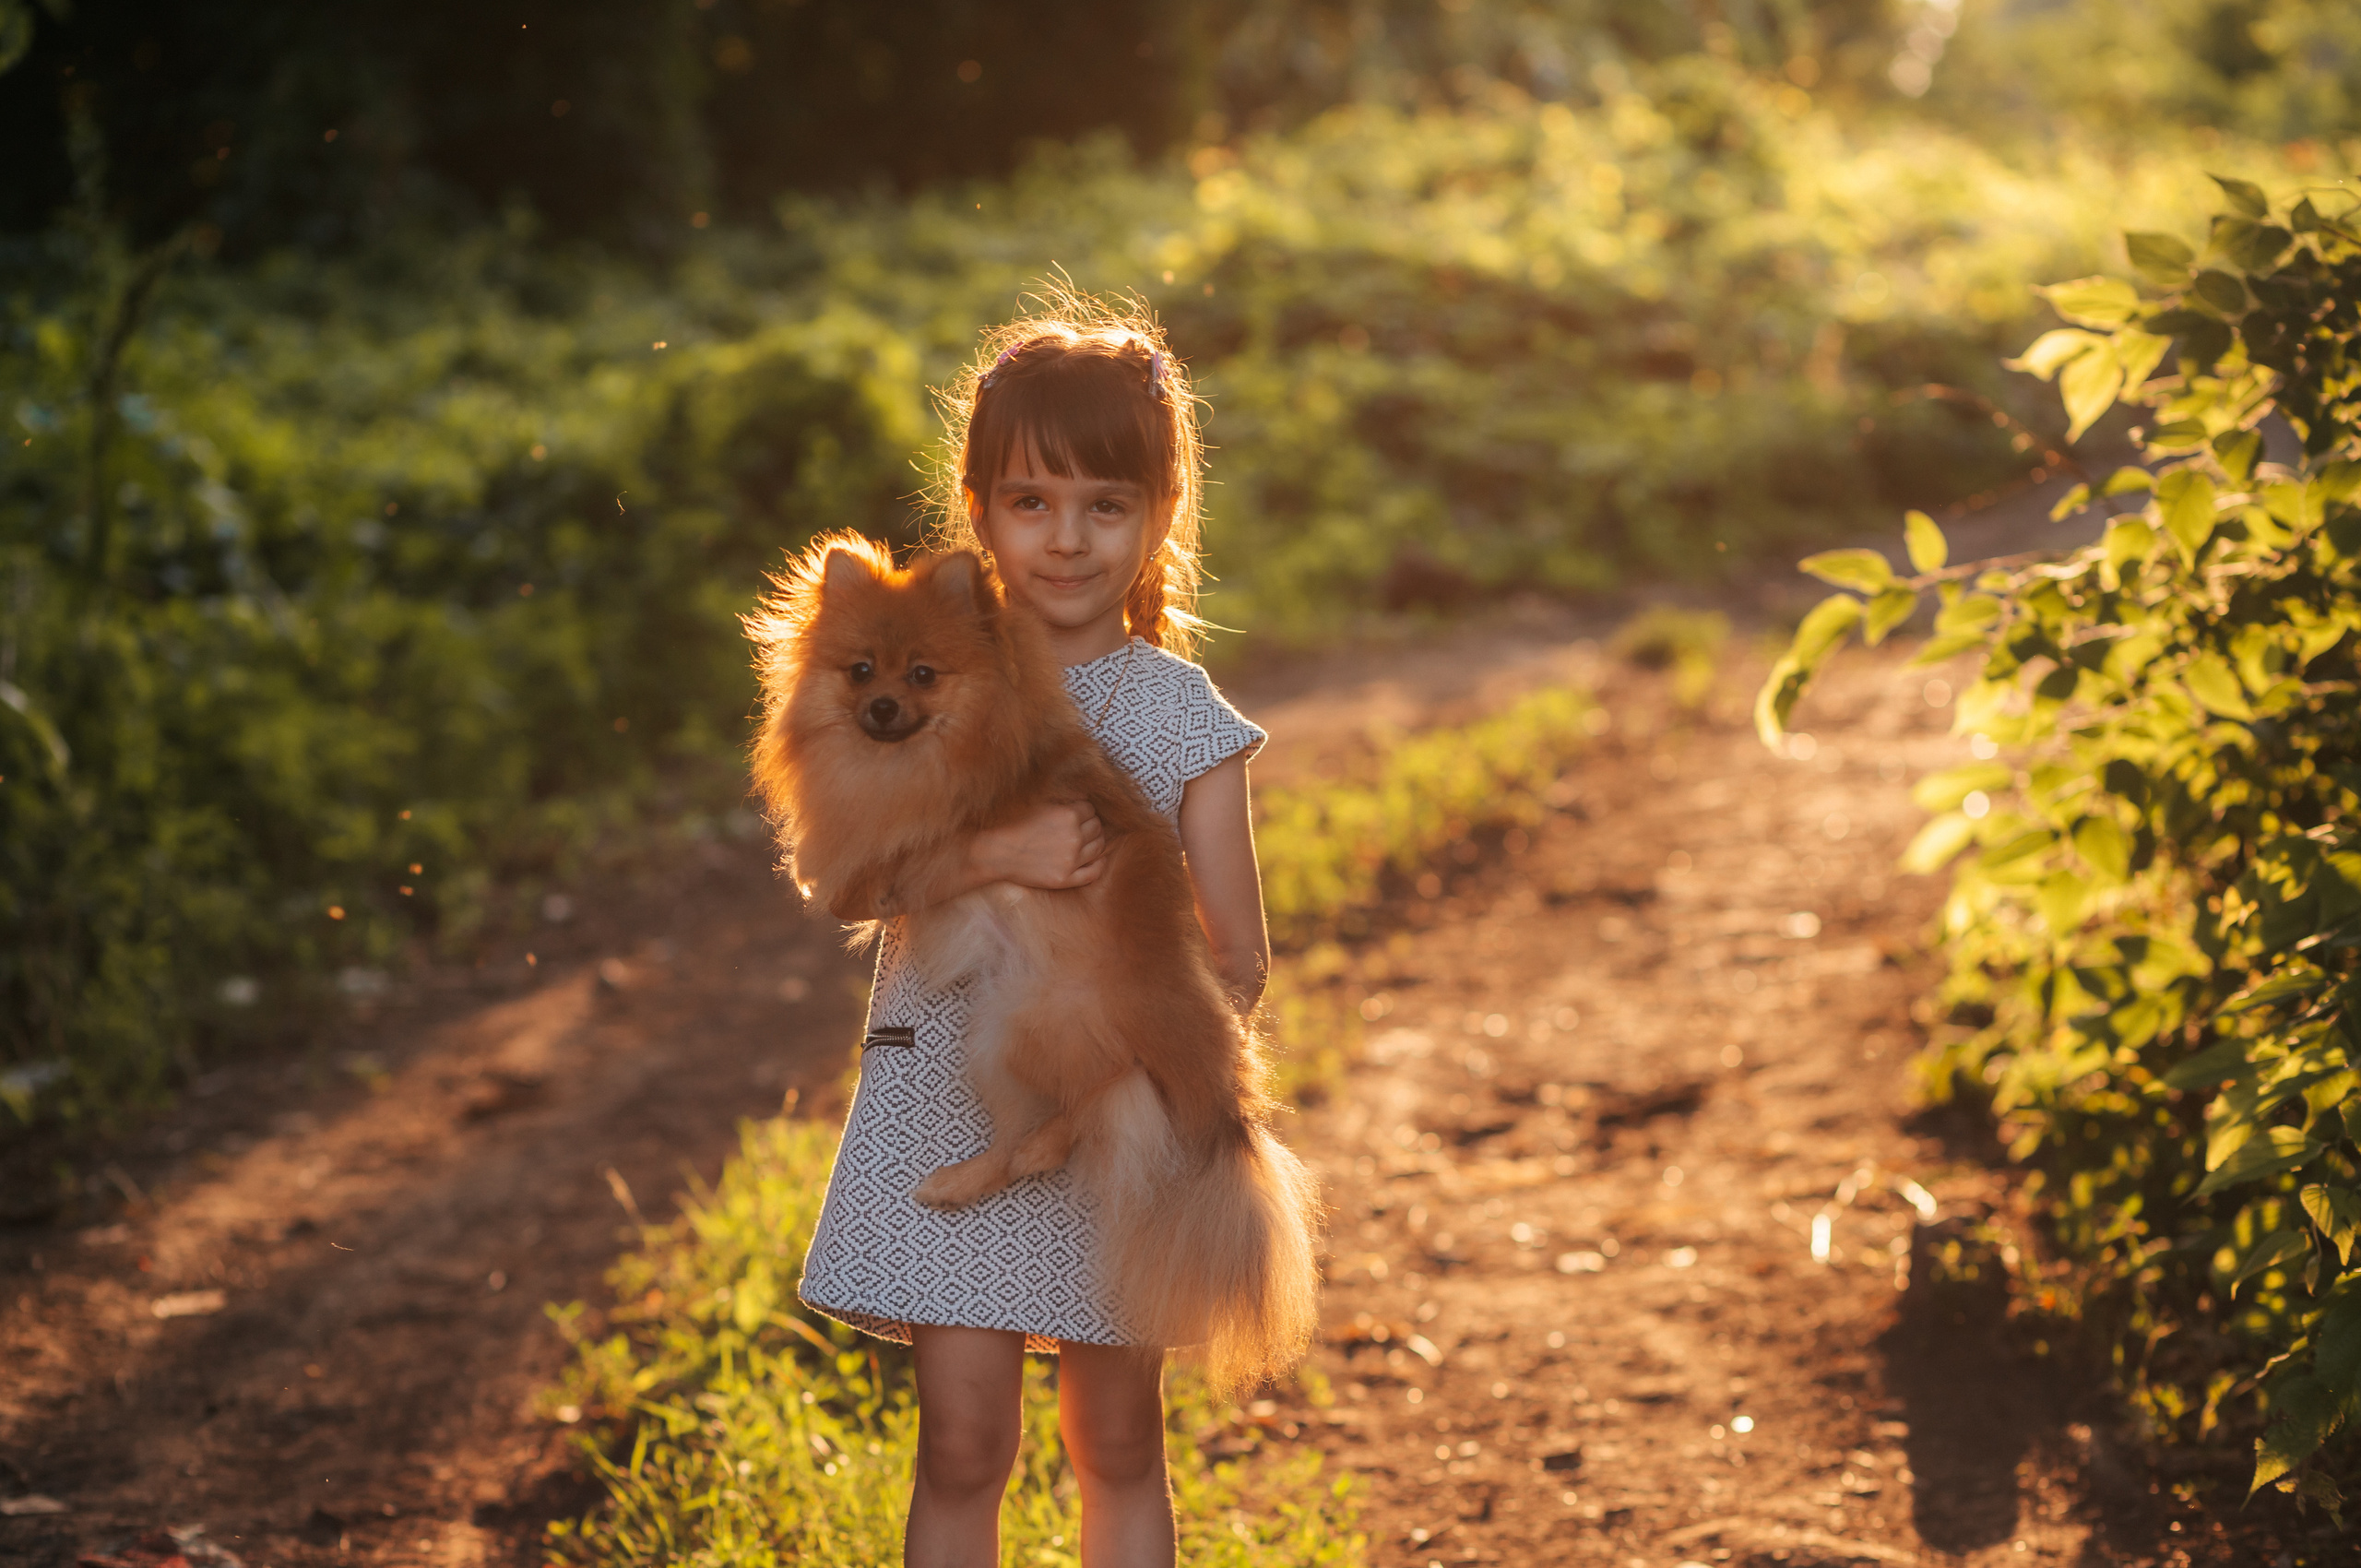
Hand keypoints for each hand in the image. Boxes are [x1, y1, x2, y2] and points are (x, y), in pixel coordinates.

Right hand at [971, 801, 1105, 889]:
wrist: (994, 852)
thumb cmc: (1012, 824)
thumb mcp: (1038, 803)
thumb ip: (1061, 799)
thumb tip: (1081, 794)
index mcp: (1068, 815)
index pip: (1090, 809)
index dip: (1084, 811)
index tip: (1077, 814)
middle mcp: (1074, 837)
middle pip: (1097, 827)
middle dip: (1090, 825)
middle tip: (1080, 828)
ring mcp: (1071, 860)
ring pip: (1099, 847)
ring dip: (1095, 842)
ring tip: (1086, 841)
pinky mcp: (1065, 879)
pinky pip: (1094, 872)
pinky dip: (1099, 864)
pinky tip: (1097, 859)